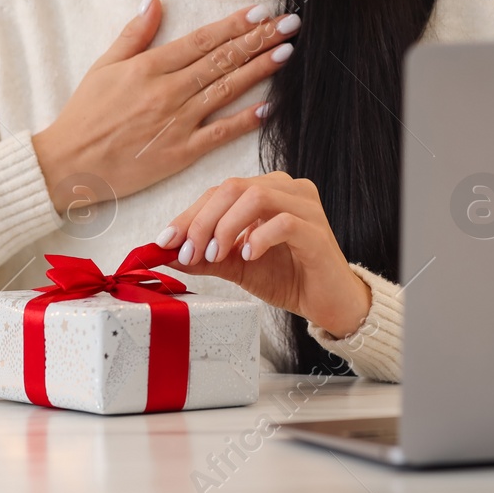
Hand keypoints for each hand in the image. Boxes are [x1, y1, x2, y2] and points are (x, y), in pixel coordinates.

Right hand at [31, 0, 299, 214]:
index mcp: (149, 67)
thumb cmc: (84, 114)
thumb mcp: (103, 66)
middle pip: (221, 60)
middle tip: (291, 24)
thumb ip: (134, 33)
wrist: (68, 164)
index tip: (262, 10)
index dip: (234, 24)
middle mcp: (167, 91)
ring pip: (226, 91)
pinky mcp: (179, 153)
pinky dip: (245, 120)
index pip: (202, 40)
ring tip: (287, 52)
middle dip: (259, 39)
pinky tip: (270, 107)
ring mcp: (175, 123)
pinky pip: (219, 134)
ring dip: (259, 70)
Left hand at [154, 172, 372, 338]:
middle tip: (190, 253)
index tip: (166, 242)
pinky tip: (249, 256)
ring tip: (216, 256)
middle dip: (203, 221)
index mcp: (267, 190)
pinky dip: (258, 238)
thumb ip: (205, 257)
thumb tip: (167, 252)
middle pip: (233, 188)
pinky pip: (284, 222)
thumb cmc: (288, 277)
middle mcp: (287, 189)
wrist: (327, 304)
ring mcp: (305, 206)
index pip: (219, 192)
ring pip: (256, 197)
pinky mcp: (317, 230)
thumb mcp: (236, 266)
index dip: (189, 215)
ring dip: (226, 227)